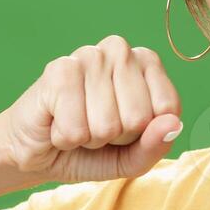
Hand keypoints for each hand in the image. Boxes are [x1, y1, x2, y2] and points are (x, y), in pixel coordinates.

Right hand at [0, 35, 185, 184]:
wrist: (36, 153)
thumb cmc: (90, 149)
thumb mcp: (133, 158)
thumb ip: (157, 144)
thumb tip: (172, 124)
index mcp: (146, 63)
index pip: (168, 108)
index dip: (146, 133)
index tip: (125, 129)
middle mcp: (120, 51)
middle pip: (139, 117)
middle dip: (117, 136)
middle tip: (96, 129)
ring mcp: (88, 55)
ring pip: (108, 125)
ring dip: (90, 138)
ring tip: (77, 125)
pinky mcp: (58, 69)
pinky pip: (77, 128)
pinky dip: (67, 138)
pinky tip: (57, 123)